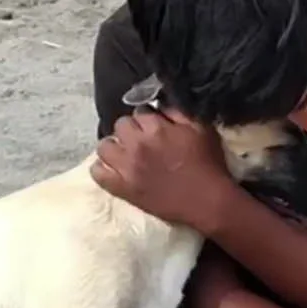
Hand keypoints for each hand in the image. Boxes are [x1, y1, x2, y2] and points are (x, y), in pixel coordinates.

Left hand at [91, 108, 231, 230]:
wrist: (207, 202)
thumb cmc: (209, 165)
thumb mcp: (202, 129)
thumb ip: (179, 112)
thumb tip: (160, 105)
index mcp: (156, 128)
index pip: (140, 111)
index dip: (147, 118)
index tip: (153, 126)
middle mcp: (137, 144)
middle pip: (120, 125)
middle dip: (130, 130)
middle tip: (140, 140)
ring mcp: (127, 167)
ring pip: (104, 146)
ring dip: (114, 147)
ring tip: (124, 154)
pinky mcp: (123, 188)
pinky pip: (97, 173)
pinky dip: (101, 169)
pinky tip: (111, 170)